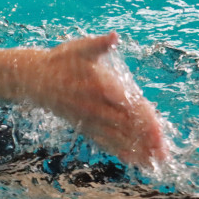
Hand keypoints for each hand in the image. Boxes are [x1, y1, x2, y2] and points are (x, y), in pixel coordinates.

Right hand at [40, 32, 168, 167]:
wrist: (33, 78)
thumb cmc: (60, 61)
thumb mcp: (78, 49)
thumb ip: (99, 44)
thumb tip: (114, 36)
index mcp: (100, 86)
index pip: (129, 106)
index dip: (146, 121)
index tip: (160, 132)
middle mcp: (95, 106)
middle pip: (126, 126)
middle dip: (146, 141)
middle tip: (164, 156)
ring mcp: (89, 119)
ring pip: (116, 138)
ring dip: (136, 151)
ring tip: (153, 163)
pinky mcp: (83, 126)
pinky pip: (103, 142)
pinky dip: (118, 151)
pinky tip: (132, 160)